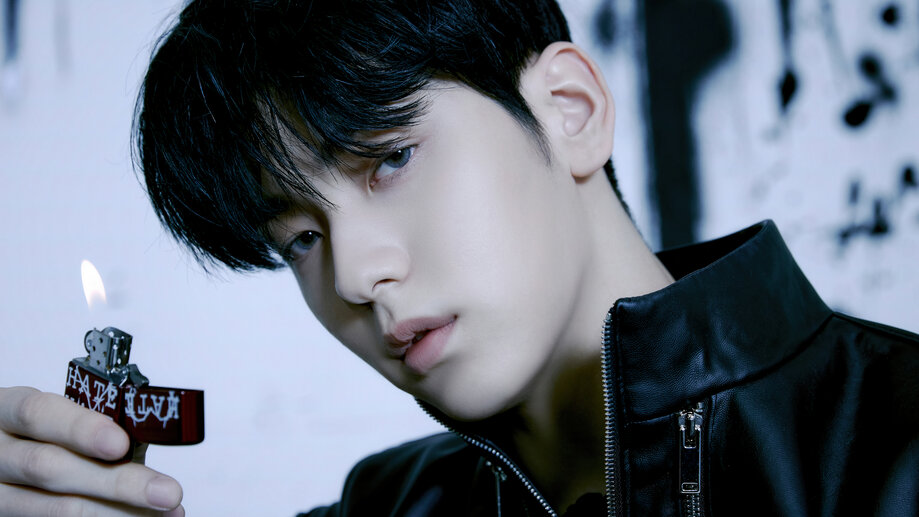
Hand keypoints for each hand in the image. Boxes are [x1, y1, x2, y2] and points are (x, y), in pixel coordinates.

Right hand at [0, 386, 183, 515]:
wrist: (7, 461)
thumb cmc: (42, 435)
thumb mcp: (57, 420)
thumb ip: (93, 428)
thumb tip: (152, 436)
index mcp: (7, 411)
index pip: (38, 414)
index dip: (80, 429)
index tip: (121, 444)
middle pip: (49, 469)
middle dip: (116, 483)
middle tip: (167, 492)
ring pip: (55, 509)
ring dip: (118, 513)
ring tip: (166, 514)